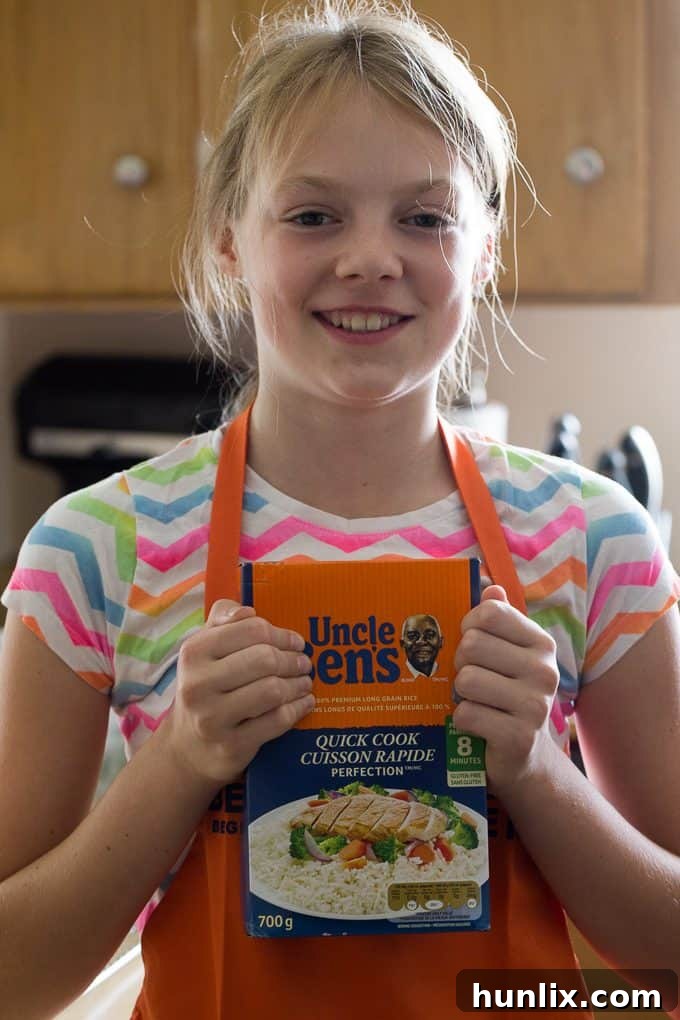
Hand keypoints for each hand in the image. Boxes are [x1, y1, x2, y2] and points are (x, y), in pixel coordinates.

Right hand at [162, 599, 314, 787]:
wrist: (188, 746)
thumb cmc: (206, 686)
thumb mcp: (205, 649)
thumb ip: (223, 619)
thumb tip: (248, 610)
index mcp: (194, 652)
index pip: (251, 630)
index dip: (281, 635)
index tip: (296, 642)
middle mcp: (198, 684)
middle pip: (265, 660)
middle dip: (293, 660)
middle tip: (304, 663)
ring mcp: (212, 718)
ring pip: (273, 691)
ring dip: (298, 684)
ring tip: (305, 682)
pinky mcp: (230, 745)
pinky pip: (277, 720)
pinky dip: (298, 708)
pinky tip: (304, 702)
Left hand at [453, 584, 558, 797]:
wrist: (524, 757)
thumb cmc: (507, 696)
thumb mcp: (506, 654)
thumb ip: (498, 619)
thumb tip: (489, 586)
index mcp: (540, 643)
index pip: (489, 612)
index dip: (469, 625)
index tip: (473, 643)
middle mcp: (544, 670)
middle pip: (472, 644)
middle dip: (460, 662)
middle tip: (471, 680)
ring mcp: (534, 705)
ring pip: (466, 679)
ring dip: (460, 694)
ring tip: (476, 702)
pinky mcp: (518, 736)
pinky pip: (466, 713)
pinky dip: (462, 721)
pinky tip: (478, 726)